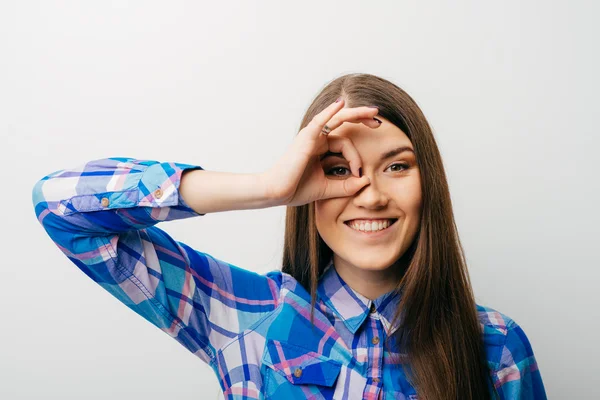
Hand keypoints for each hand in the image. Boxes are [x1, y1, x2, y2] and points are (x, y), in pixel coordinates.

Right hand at [261, 98, 380, 206]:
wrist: (276, 193)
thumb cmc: (296, 189)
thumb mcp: (327, 188)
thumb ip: (346, 186)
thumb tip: (365, 181)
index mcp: (320, 149)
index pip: (345, 145)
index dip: (356, 158)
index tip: (359, 174)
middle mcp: (316, 139)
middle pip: (344, 124)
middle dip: (362, 120)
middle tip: (378, 121)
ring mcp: (311, 136)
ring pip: (338, 120)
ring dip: (356, 113)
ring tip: (373, 111)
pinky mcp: (306, 138)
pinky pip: (320, 121)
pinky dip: (330, 111)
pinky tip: (340, 104)